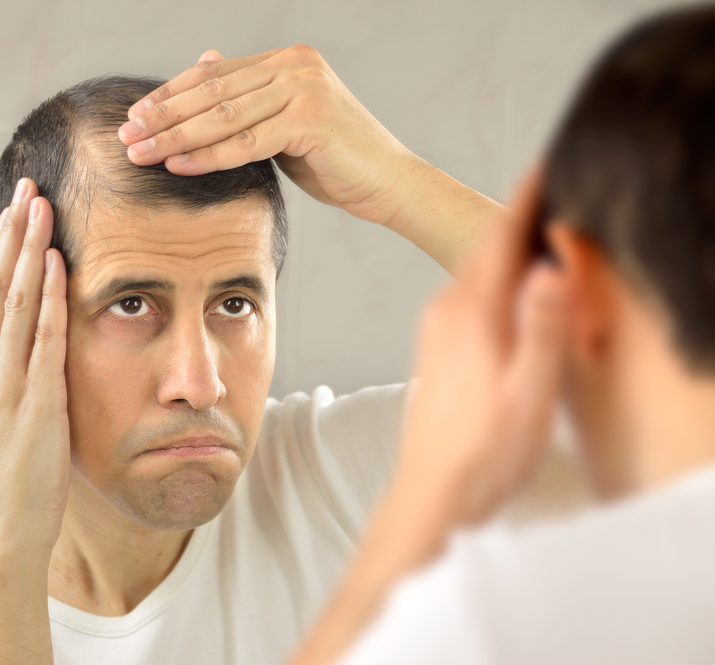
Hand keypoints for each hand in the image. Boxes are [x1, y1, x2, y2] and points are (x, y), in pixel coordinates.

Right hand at [0, 178, 69, 549]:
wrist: (2, 527)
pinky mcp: (36, 401)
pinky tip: (58, 265)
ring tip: (39, 207)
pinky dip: (50, 299)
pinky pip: (44, 340)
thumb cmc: (0, 476)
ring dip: (28, 252)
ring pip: (14, 303)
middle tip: (26, 188)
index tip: (9, 212)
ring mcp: (8, 384)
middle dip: (11, 235)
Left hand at [118, 46, 412, 224]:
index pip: (214, 75)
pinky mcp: (310, 119)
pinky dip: (207, 155)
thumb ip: (249, 98)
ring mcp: (304, 88)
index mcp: (288, 60)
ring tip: (139, 151)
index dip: (170, 95)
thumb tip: (205, 65)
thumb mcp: (286, 122)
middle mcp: (295, 65)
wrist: (389, 183)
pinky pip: (245, 141)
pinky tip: (175, 164)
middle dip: (163, 115)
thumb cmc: (336, 159)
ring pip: (223, 115)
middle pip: (212, 92)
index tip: (135, 116)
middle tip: (125, 134)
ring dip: (174, 136)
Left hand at [393, 170, 570, 528]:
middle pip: (487, 247)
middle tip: (550, 185)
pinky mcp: (436, 346)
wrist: (432, 492)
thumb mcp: (529, 395)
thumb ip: (542, 329)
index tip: (548, 162)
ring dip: (506, 246)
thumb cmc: (484, 452)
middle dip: (519, 215)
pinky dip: (493, 276)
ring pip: (476, 269)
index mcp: (472, 314)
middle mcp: (447, 311)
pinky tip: (510, 286)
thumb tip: (550, 265)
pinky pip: (468, 292)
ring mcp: (437, 328)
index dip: (527, 198)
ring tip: (537, 227)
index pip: (502, 238)